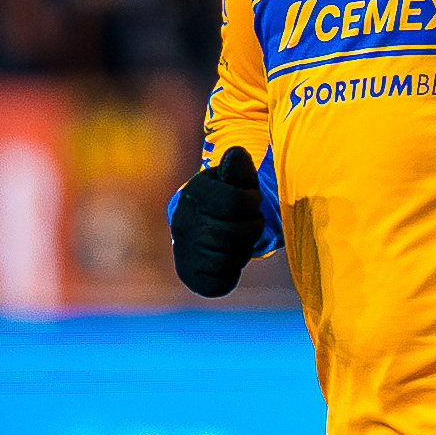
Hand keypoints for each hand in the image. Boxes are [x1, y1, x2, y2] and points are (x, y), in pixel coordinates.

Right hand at [171, 146, 263, 297]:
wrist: (203, 224)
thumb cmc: (228, 198)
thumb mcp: (236, 179)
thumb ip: (239, 167)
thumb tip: (237, 152)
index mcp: (195, 192)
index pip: (236, 202)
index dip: (253, 203)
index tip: (252, 201)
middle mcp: (182, 220)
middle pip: (234, 234)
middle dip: (252, 229)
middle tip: (252, 223)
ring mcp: (183, 247)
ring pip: (227, 259)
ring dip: (243, 251)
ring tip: (241, 241)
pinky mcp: (188, 272)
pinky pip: (217, 282)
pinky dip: (230, 274)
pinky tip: (230, 260)